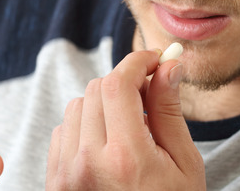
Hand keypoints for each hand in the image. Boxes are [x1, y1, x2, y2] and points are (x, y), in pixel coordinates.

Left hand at [46, 50, 204, 189]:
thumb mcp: (184, 165)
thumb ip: (170, 111)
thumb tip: (168, 66)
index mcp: (126, 159)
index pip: (117, 85)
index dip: (137, 62)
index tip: (154, 60)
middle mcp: (88, 164)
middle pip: (96, 90)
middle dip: (125, 84)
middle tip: (150, 93)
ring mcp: (66, 175)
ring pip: (77, 107)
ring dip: (103, 105)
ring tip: (130, 127)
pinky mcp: (55, 182)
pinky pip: (64, 132)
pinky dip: (85, 127)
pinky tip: (108, 145)